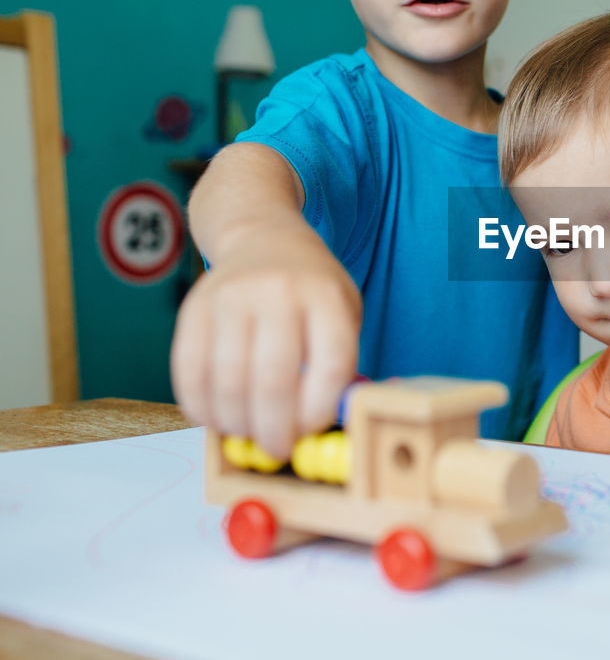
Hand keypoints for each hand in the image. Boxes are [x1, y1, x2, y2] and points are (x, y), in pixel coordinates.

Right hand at [170, 224, 360, 458]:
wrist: (261, 237)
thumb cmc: (309, 290)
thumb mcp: (342, 311)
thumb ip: (338, 363)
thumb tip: (323, 427)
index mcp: (326, 297)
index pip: (331, 365)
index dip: (319, 411)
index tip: (310, 431)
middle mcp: (279, 293)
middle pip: (275, 380)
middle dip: (275, 430)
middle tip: (276, 450)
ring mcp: (232, 298)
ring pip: (229, 381)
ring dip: (237, 424)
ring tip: (247, 435)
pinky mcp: (194, 308)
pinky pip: (189, 370)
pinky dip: (200, 406)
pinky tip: (214, 419)